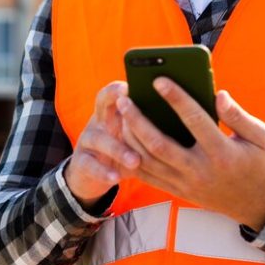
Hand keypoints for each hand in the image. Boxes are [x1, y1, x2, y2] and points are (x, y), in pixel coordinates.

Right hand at [64, 81, 140, 209]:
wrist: (92, 173)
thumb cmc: (125, 148)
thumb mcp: (134, 135)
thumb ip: (151, 124)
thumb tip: (182, 115)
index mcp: (113, 109)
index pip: (114, 90)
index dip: (120, 87)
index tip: (132, 86)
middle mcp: (99, 120)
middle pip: (102, 103)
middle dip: (115, 103)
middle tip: (129, 108)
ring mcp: (88, 140)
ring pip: (99, 139)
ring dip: (118, 149)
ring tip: (135, 159)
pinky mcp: (81, 161)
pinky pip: (90, 165)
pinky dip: (103, 172)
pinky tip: (115, 178)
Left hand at [117, 77, 264, 230]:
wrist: (256, 204)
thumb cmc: (258, 163)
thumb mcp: (260, 137)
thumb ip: (238, 115)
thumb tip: (218, 95)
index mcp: (222, 153)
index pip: (195, 121)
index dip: (176, 98)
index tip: (159, 80)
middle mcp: (200, 170)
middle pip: (159, 144)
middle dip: (138, 119)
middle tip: (124, 98)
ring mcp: (186, 184)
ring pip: (148, 160)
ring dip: (130, 136)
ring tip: (121, 113)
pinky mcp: (177, 191)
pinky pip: (147, 176)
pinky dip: (131, 157)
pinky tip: (123, 137)